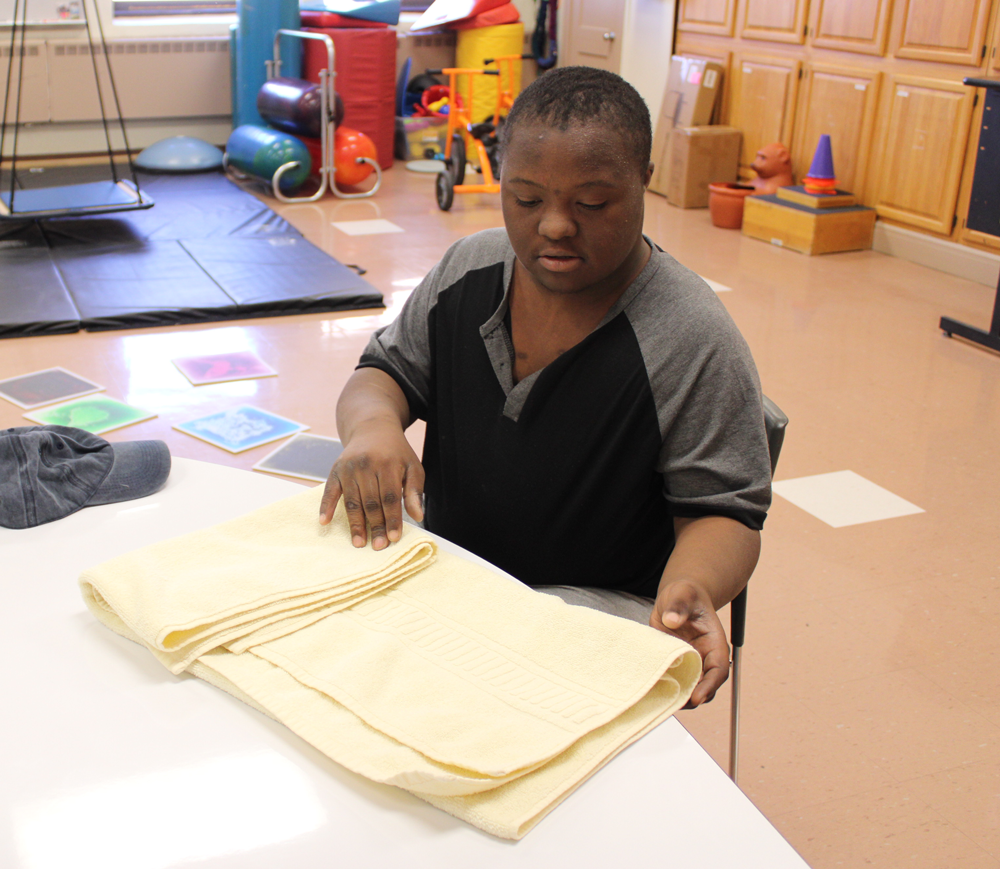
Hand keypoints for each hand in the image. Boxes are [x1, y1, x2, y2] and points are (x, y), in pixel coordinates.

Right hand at [319, 421, 424, 550]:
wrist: (373, 428)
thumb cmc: (396, 453)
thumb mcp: (413, 467)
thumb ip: (415, 491)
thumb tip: (418, 516)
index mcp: (388, 464)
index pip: (390, 498)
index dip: (392, 519)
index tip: (393, 538)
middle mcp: (366, 465)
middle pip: (371, 502)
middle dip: (375, 525)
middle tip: (378, 546)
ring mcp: (349, 467)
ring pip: (352, 500)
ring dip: (355, 523)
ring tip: (358, 543)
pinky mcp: (336, 469)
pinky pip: (330, 491)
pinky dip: (326, 506)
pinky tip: (324, 522)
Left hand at [650, 579, 730, 707]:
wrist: (678, 597)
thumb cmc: (686, 595)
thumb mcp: (682, 594)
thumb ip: (678, 605)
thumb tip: (671, 620)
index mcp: (714, 643)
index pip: (719, 670)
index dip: (709, 686)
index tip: (697, 697)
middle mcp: (704, 657)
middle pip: (706, 686)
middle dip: (693, 698)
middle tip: (674, 703)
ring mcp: (690, 662)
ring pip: (690, 687)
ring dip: (679, 696)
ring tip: (661, 700)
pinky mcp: (675, 663)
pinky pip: (674, 680)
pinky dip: (666, 687)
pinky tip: (653, 690)